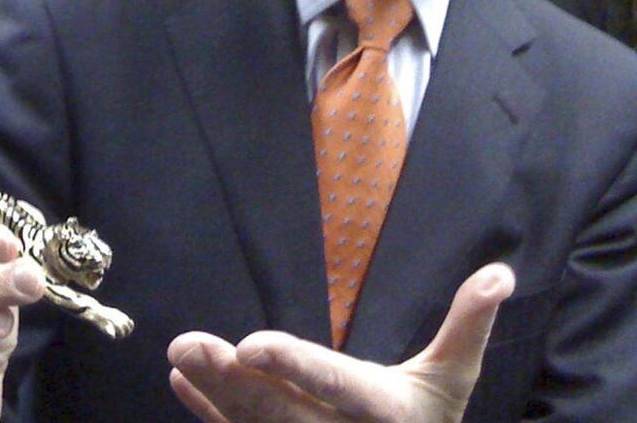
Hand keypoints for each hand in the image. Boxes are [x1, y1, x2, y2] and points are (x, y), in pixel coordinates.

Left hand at [167, 263, 514, 422]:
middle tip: (188, 345)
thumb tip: (502, 272)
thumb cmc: (427, 419)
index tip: (251, 344)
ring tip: (179, 354)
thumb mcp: (451, 376)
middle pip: (277, 408)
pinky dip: (208, 412)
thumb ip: (468, 324)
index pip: (334, 384)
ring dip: (212, 390)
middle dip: (231, 379)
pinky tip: (181, 383)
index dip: (294, 365)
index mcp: (381, 412)